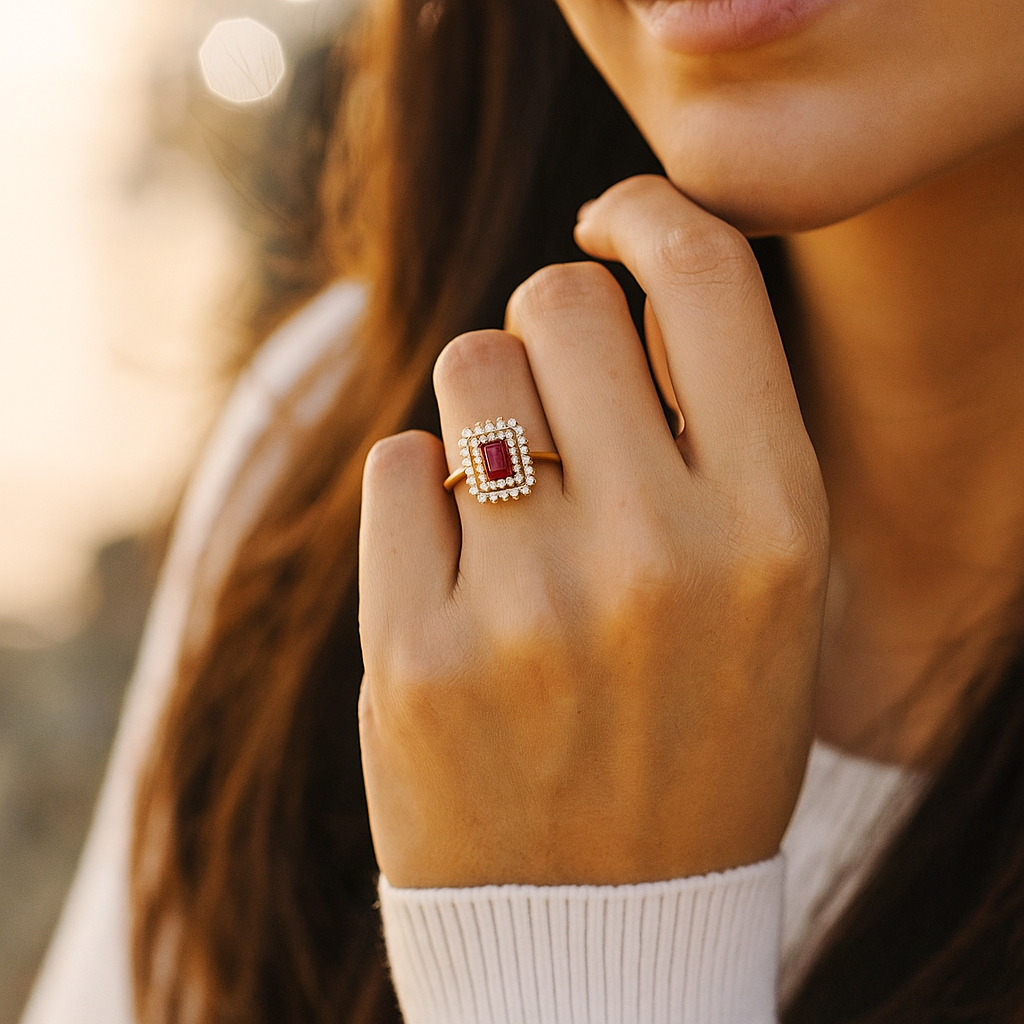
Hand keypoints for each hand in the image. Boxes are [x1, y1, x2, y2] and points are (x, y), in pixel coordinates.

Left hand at [358, 176, 828, 888]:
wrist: (605, 924)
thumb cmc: (694, 735)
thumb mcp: (762, 593)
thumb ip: (713, 436)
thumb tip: (623, 284)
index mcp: (775, 529)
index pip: (709, 281)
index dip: (647, 216)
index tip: (609, 222)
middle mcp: (661, 555)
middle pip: (559, 300)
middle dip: (549, 326)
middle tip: (553, 398)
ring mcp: (531, 608)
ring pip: (467, 368)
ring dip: (482, 406)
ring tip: (507, 495)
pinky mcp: (416, 654)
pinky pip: (397, 466)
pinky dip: (420, 492)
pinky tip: (456, 567)